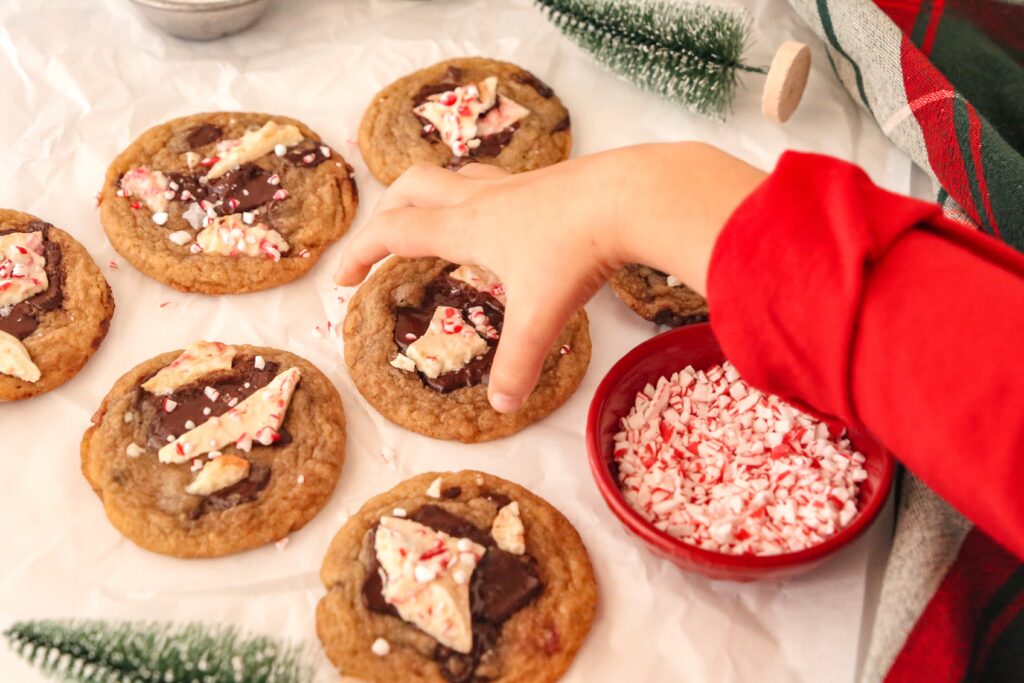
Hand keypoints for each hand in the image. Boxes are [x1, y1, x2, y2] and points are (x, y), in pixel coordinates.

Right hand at [335, 142, 764, 412]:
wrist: (632, 197)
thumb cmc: (577, 252)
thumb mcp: (542, 316)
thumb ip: (518, 361)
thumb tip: (502, 405)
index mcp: (467, 227)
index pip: (394, 232)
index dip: (361, 253)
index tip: (342, 278)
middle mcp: (484, 198)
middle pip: (413, 187)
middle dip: (387, 211)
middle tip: (380, 240)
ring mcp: (517, 184)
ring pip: (456, 176)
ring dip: (433, 196)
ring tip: (435, 224)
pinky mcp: (548, 181)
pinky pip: (496, 183)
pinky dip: (480, 199)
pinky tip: (504, 225)